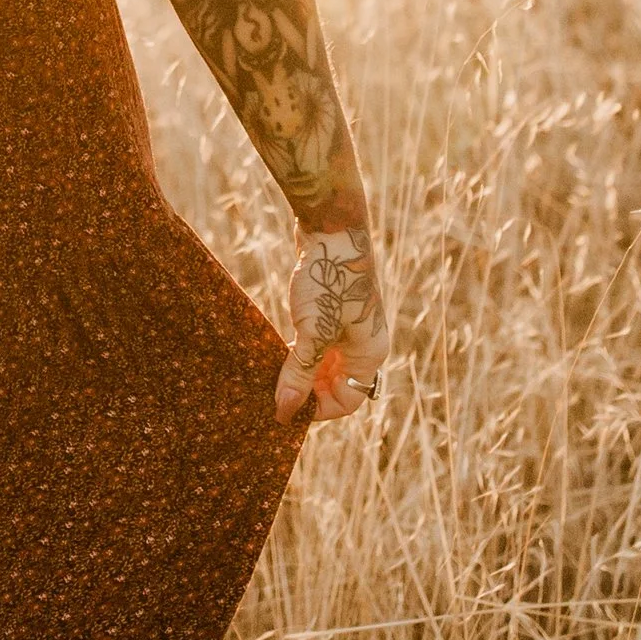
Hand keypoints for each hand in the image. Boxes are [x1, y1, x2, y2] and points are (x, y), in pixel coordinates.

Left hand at [275, 221, 388, 424]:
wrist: (332, 229)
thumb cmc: (329, 281)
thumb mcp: (313, 332)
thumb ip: (300, 372)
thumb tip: (286, 410)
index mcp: (370, 354)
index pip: (347, 400)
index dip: (317, 409)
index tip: (285, 408)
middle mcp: (364, 344)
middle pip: (335, 385)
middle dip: (307, 391)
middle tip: (273, 394)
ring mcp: (348, 328)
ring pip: (323, 364)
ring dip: (299, 372)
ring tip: (270, 375)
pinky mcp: (331, 311)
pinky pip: (316, 344)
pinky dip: (298, 352)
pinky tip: (276, 352)